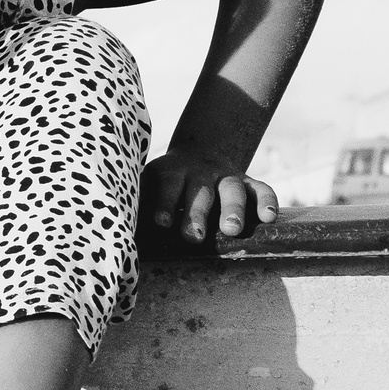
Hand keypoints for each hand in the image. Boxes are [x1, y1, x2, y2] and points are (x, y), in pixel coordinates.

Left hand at [142, 147, 278, 244]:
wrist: (198, 152)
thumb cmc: (165, 182)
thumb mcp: (149, 183)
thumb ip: (139, 202)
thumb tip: (120, 230)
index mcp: (172, 172)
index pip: (168, 185)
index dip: (164, 202)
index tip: (160, 223)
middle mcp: (200, 172)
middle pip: (199, 191)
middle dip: (197, 214)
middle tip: (195, 238)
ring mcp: (226, 175)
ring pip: (232, 189)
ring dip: (232, 209)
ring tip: (232, 231)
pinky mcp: (247, 182)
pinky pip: (261, 188)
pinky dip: (267, 201)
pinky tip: (268, 218)